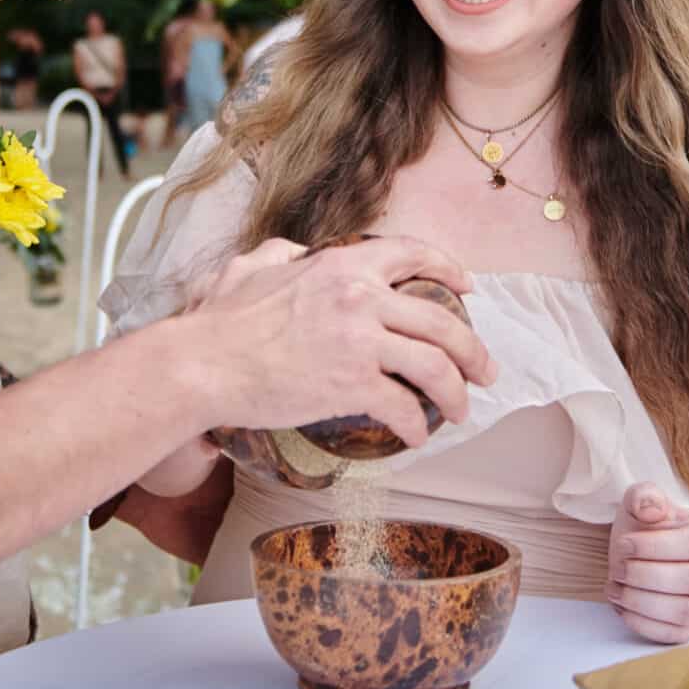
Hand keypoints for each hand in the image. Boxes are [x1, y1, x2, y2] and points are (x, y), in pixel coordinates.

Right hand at [177, 236, 493, 449]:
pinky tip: (416, 436)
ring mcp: (360, 342)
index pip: (412, 254)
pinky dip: (417, 425)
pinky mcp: (351, 385)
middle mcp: (361, 297)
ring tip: (460, 411)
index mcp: (342, 266)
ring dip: (456, 393)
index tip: (467, 287)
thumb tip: (295, 252)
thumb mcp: (252, 267)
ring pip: (435, 366)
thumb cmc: (221, 320)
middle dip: (474, 350)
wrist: (204, 363)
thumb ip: (282, 254)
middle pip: (442, 322)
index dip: (448, 269)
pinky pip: (403, 407)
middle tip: (485, 370)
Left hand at [606, 484, 688, 644]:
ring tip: (614, 587)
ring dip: (642, 602)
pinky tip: (621, 606)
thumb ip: (645, 497)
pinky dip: (643, 623)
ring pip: (685, 612)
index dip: (656, 547)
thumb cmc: (650, 527)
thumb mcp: (644, 503)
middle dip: (646, 576)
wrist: (651, 555)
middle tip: (616, 568)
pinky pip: (673, 635)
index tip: (623, 545)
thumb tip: (649, 506)